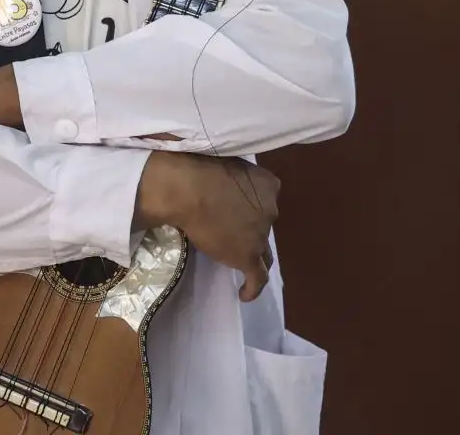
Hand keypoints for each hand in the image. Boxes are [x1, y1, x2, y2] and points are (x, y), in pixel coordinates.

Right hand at [135, 152, 279, 301]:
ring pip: (264, 252)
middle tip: (230, 230)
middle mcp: (271, 210)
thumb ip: (237, 181)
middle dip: (252, 228)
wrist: (188, 189)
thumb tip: (225, 190)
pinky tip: (244, 294)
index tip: (239, 210)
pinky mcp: (248, 256)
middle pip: (264, 224)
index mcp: (269, 185)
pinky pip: (257, 277)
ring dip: (254, 256)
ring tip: (241, 261)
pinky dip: (253, 287)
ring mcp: (261, 235)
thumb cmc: (200, 170)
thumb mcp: (229, 165)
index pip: (266, 199)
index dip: (253, 206)